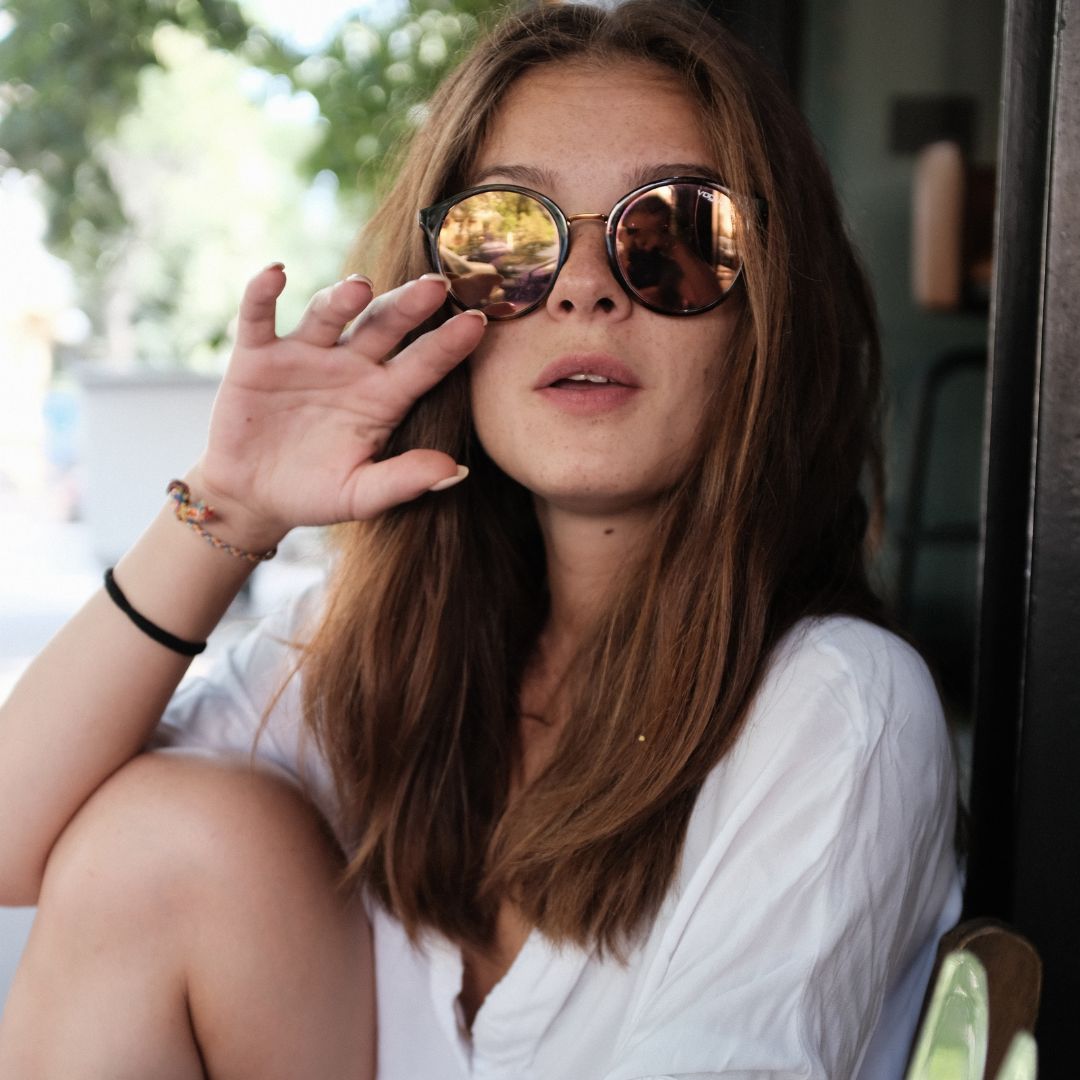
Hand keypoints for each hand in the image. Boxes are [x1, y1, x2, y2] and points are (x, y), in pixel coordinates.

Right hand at [191, 265, 485, 548]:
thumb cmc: (316, 494)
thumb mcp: (362, 495)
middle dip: (408, 305)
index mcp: (384, 396)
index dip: (449, 344)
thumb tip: (457, 471)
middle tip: (435, 285)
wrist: (255, 498)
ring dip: (342, 298)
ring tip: (359, 287)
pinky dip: (262, 293)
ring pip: (327, 315)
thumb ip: (405, 480)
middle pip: (384, 326)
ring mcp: (306, 356)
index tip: (478, 323)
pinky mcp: (258, 356)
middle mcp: (351, 365)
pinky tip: (275, 274)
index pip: (423, 364)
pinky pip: (259, 317)